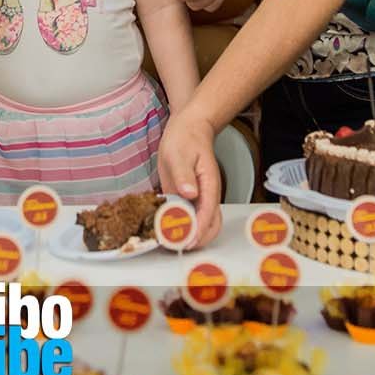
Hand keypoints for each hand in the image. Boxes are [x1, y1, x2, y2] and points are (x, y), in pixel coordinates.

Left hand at [159, 108, 222, 247]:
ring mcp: (198, 199)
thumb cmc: (186, 138)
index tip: (185, 242)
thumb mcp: (180, 153)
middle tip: (174, 245)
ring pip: (201, 226)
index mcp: (209, 185)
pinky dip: (179, 227)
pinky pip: (188, 218)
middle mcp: (206, 196)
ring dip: (188, 237)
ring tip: (167, 241)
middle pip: (210, 227)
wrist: (189, 129)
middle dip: (196, 240)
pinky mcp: (187, 198)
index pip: (208, 214)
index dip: (197, 230)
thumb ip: (184, 175)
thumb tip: (190, 194)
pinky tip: (164, 229)